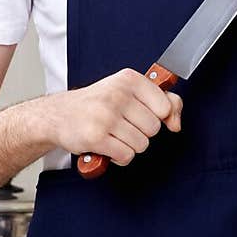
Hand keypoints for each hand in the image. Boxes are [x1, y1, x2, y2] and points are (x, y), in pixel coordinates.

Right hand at [45, 69, 182, 166]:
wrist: (59, 114)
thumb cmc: (98, 104)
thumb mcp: (131, 92)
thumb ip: (164, 101)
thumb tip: (176, 123)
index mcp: (129, 79)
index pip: (165, 106)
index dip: (158, 116)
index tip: (142, 114)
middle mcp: (117, 95)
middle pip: (154, 128)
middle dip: (141, 132)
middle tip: (122, 124)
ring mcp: (105, 116)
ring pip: (142, 144)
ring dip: (129, 146)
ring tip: (113, 135)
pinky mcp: (95, 137)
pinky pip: (126, 156)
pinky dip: (119, 157)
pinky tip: (108, 146)